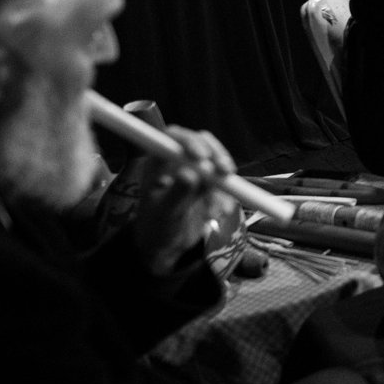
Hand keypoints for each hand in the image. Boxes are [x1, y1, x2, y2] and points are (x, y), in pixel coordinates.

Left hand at [132, 125, 238, 275]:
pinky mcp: (211, 185)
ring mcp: (197, 171)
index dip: (190, 141)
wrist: (167, 245)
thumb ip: (177, 193)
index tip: (202, 157)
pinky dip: (227, 197)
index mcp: (160, 161)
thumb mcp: (165, 212)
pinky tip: (219, 213)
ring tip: (216, 209)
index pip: (175, 137)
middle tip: (226, 171)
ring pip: (218, 164)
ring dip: (223, 184)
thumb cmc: (156, 227)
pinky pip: (226, 184)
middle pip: (203, 144)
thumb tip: (191, 174)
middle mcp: (179, 160)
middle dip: (217, 156)